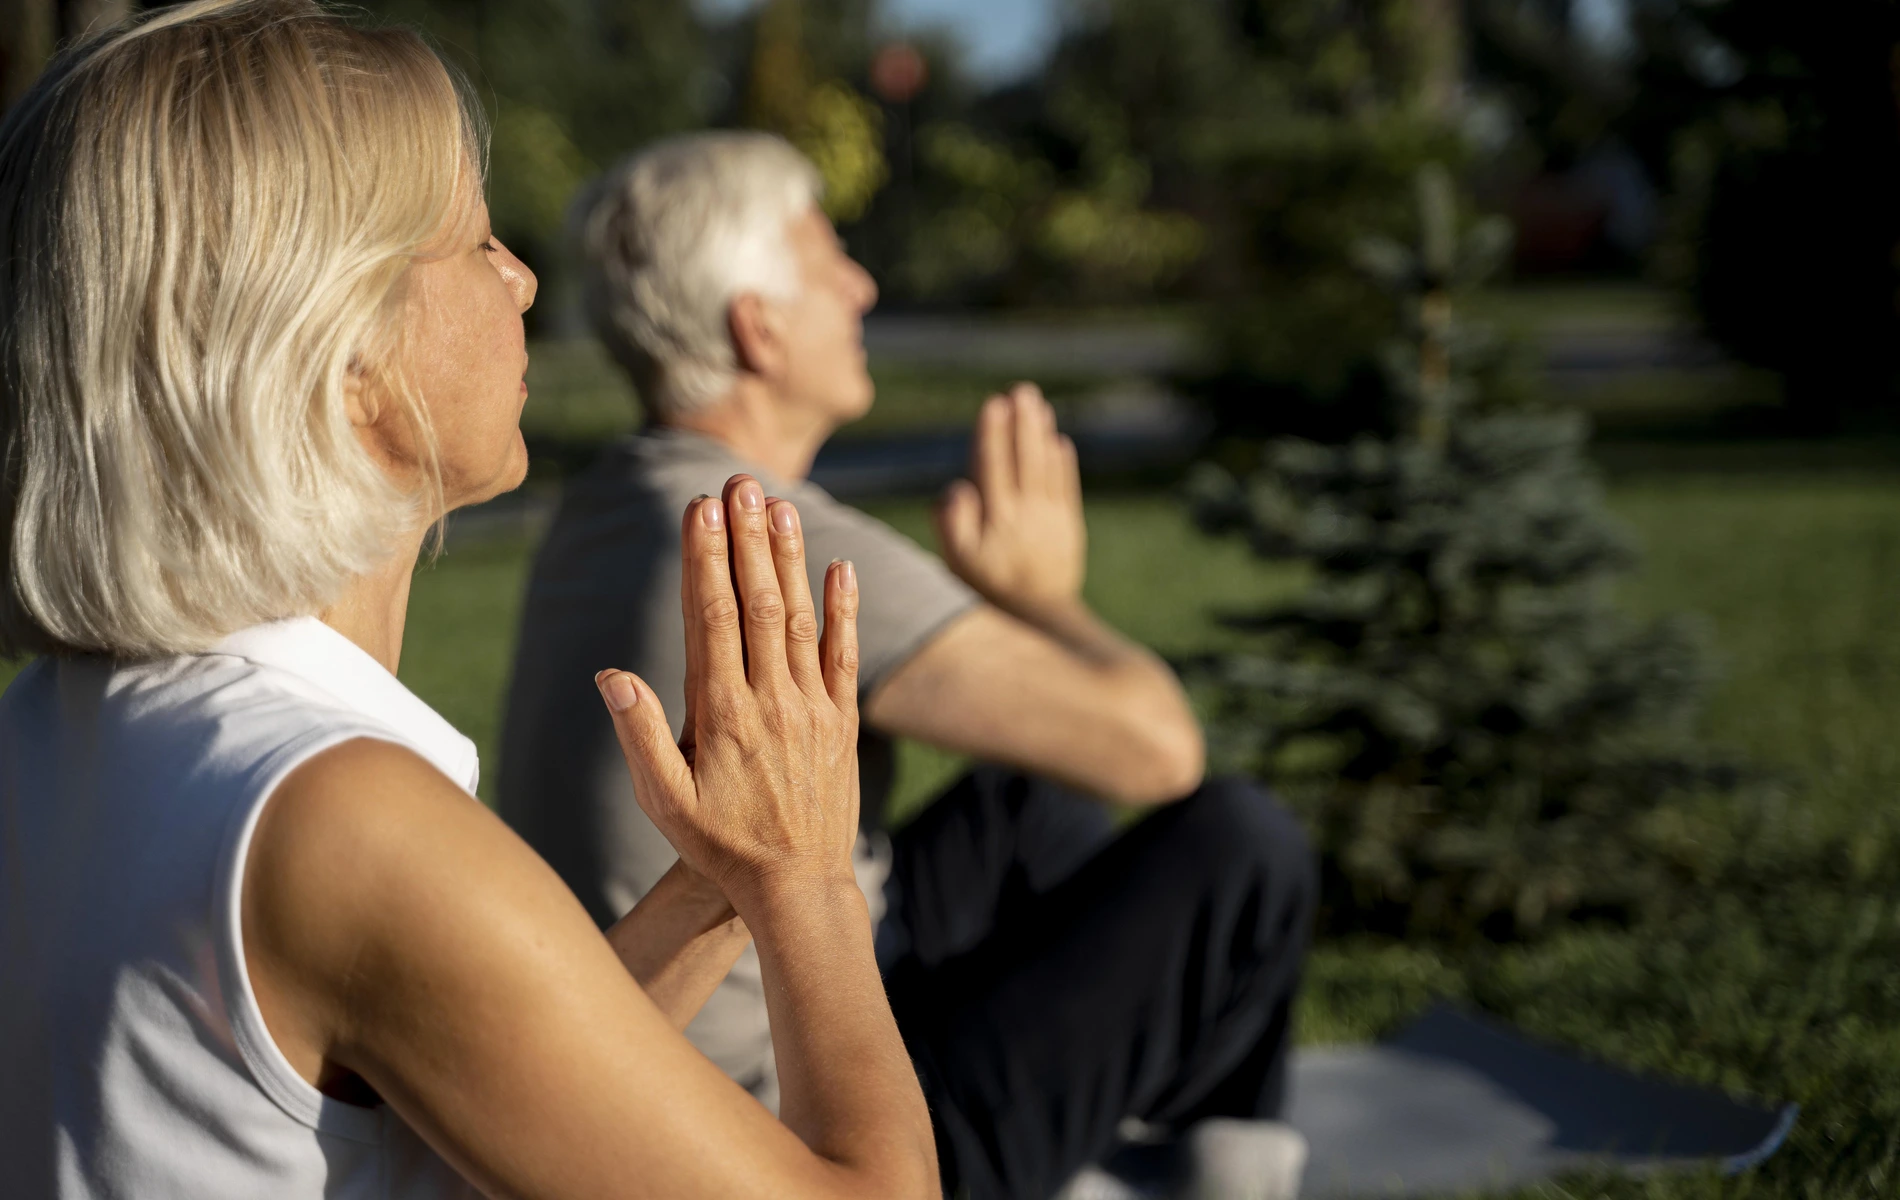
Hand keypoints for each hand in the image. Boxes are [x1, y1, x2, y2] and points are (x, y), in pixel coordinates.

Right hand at [596, 473, 860, 902]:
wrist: (798, 888)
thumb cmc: (721, 847)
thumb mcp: (664, 801)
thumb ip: (640, 736)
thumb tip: (611, 675)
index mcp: (722, 714)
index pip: (710, 618)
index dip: (705, 559)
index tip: (700, 509)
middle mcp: (770, 701)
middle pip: (755, 603)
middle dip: (747, 539)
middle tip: (740, 483)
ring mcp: (811, 708)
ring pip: (798, 619)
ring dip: (789, 559)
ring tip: (780, 505)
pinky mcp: (843, 722)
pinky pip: (844, 656)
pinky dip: (843, 610)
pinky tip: (839, 568)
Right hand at [935, 383, 1085, 617]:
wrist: (1036, 616)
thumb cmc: (986, 587)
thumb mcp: (958, 561)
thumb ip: (952, 523)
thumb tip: (957, 486)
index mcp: (997, 519)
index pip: (993, 467)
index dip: (993, 434)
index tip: (994, 404)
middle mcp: (1026, 514)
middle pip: (1024, 460)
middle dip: (1022, 423)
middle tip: (1021, 392)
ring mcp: (1051, 519)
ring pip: (1046, 468)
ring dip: (1042, 434)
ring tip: (1039, 406)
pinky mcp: (1068, 526)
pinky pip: (1066, 487)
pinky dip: (1063, 463)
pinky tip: (1059, 441)